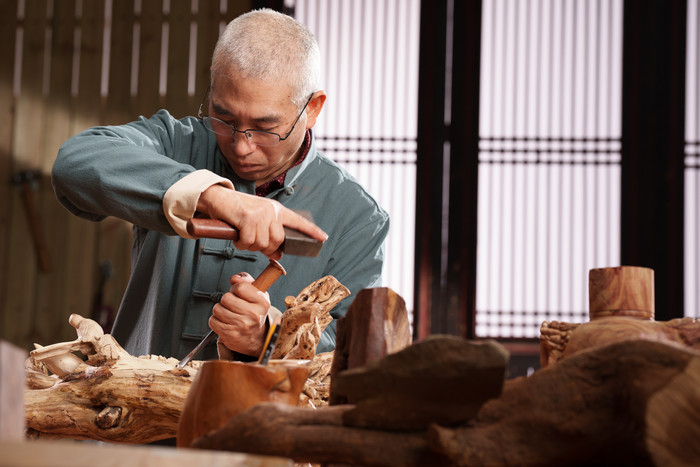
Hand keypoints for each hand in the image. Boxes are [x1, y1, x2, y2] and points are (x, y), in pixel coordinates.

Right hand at [197, 184, 327, 258]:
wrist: (218, 198)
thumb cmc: (237, 211)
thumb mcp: (256, 221)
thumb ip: (268, 235)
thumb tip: (277, 255)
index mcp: (276, 210)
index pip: (298, 222)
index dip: (311, 231)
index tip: (323, 238)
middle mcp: (272, 210)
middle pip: (277, 241)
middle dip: (264, 247)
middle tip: (251, 242)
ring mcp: (261, 214)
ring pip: (262, 243)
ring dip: (250, 245)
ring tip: (242, 236)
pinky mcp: (248, 218)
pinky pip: (249, 242)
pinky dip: (241, 243)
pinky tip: (236, 236)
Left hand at [209, 272, 268, 355]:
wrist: (254, 337)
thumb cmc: (253, 312)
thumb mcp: (256, 294)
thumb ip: (246, 280)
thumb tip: (234, 278)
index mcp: (262, 302)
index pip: (240, 287)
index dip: (236, 288)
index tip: (238, 293)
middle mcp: (254, 314)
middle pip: (226, 298)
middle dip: (227, 300)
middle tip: (234, 305)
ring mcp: (241, 325)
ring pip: (217, 309)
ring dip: (220, 310)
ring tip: (229, 314)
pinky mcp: (230, 334)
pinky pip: (213, 321)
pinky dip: (216, 321)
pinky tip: (225, 322)